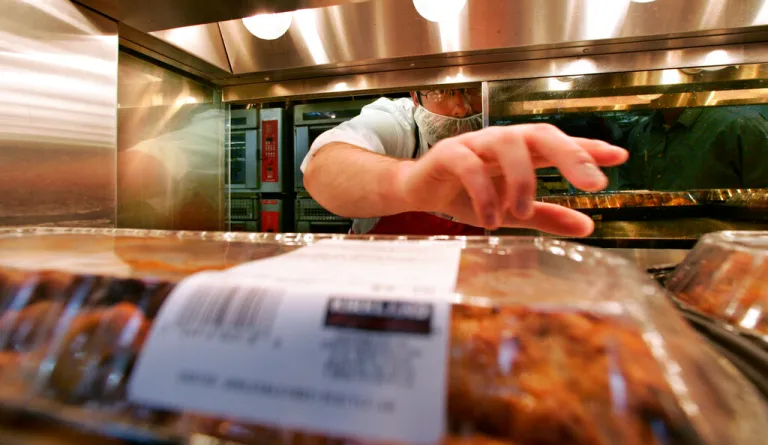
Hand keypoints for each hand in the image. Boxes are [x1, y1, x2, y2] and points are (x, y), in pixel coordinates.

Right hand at [394, 124, 628, 235]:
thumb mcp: (511, 211)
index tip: (620, 157)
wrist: (417, 191)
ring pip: (508, 143)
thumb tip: (589, 227)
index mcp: (521, 152)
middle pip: (540, 134)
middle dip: (570, 155)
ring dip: (522, 179)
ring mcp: (475, 144)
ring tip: (522, 212)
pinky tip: (492, 219)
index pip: (560, 144)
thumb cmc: (465, 195)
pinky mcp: (448, 154)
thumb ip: (547, 216)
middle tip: (592, 184)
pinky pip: (470, 166)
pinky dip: (484, 192)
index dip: (589, 148)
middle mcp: (501, 141)